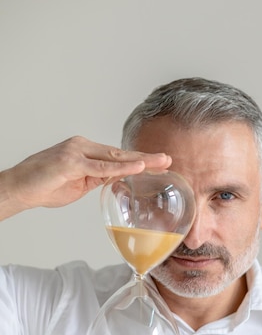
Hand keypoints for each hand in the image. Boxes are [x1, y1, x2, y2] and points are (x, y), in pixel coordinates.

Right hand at [0, 136, 170, 216]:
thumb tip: (114, 181)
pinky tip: (138, 167)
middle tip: (169, 159)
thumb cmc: (44, 187)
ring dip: (140, 160)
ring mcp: (77, 152)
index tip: (160, 162)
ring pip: (115, 157)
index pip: (118, 156)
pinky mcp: (71, 162)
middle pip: (121, 153)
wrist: (19, 188)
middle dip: (147, 157)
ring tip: (161, 162)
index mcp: (86, 151)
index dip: (140, 159)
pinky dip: (121, 168)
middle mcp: (83, 146)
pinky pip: (101, 167)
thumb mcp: (78, 185)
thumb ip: (96, 180)